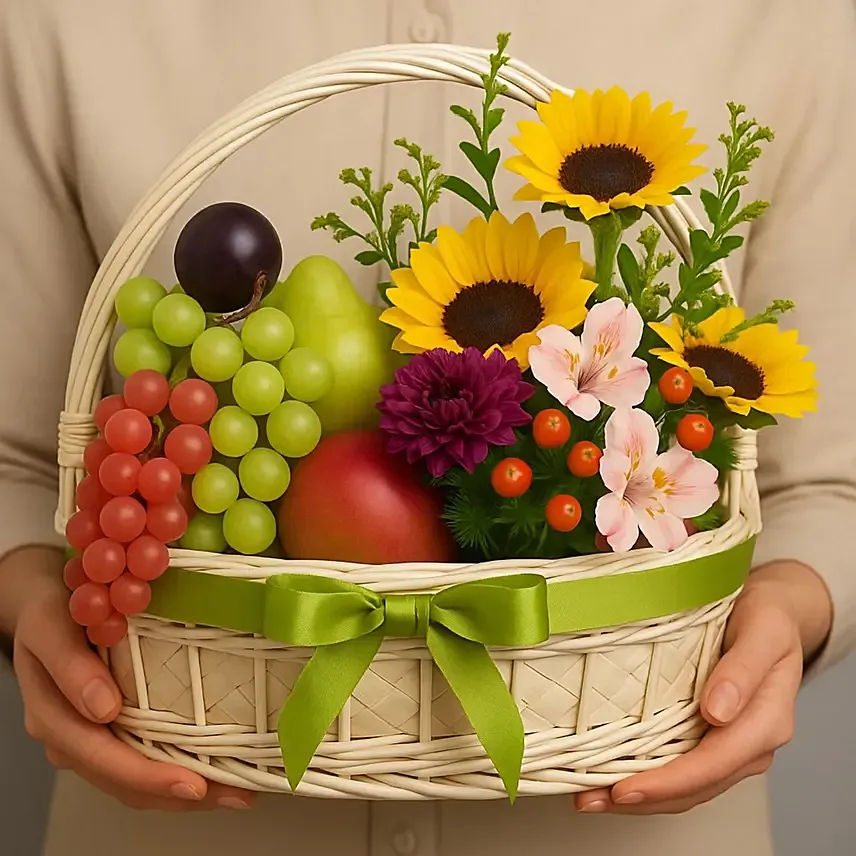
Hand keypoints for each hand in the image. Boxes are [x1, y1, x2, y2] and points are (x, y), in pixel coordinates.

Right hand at [3, 547, 255, 811]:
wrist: (48, 602)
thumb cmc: (52, 608)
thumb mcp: (51, 623)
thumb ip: (69, 663)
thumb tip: (104, 708)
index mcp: (53, 714)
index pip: (101, 757)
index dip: (148, 775)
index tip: (193, 783)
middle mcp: (70, 737)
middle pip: (124, 780)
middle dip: (179, 793)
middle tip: (235, 795)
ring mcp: (90, 739)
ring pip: (135, 781)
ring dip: (185, 792)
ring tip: (237, 792)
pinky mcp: (111, 731)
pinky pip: (143, 759)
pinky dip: (177, 770)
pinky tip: (217, 773)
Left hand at [575, 560, 831, 814]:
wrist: (774, 613)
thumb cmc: (768, 618)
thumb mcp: (763, 632)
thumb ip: (743, 670)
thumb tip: (717, 713)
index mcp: (766, 722)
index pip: (713, 764)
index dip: (668, 782)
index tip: (625, 788)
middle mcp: (750, 743)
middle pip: (695, 787)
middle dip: (643, 798)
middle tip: (589, 798)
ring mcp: (731, 745)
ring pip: (686, 788)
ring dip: (640, 797)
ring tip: (591, 797)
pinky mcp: (712, 737)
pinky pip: (681, 769)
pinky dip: (649, 779)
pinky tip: (614, 776)